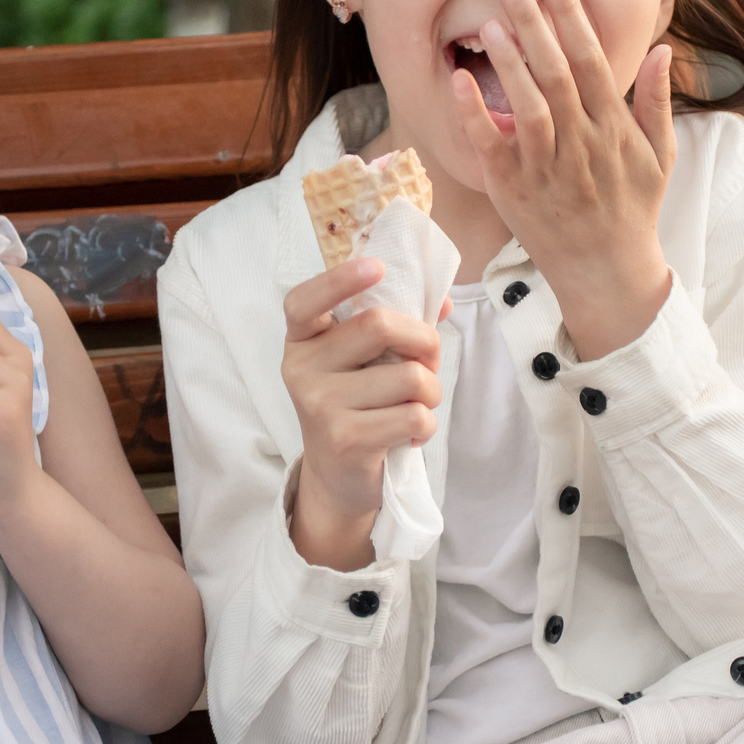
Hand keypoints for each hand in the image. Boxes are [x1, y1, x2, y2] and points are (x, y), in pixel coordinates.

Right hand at [280, 258, 444, 569]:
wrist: (337, 477)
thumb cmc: (357, 404)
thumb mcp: (361, 361)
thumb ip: (394, 325)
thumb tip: (442, 301)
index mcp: (302, 339)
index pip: (305, 301)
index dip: (339, 279)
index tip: (376, 267)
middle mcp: (302, 369)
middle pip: (380, 325)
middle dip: (424, 342)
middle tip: (427, 361)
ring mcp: (320, 406)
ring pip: (409, 377)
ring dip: (431, 391)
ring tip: (416, 404)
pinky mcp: (345, 440)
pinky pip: (414, 416)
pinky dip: (426, 425)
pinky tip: (408, 433)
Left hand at [450, 0, 674, 359]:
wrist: (606, 273)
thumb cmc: (632, 209)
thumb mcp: (660, 156)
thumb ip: (657, 102)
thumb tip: (663, 49)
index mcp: (614, 129)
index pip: (591, 61)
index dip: (571, 17)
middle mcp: (582, 145)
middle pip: (556, 73)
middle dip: (534, 23)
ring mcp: (547, 169)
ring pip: (529, 106)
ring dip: (509, 62)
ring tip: (488, 21)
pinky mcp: (514, 191)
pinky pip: (492, 148)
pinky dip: (476, 114)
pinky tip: (459, 81)